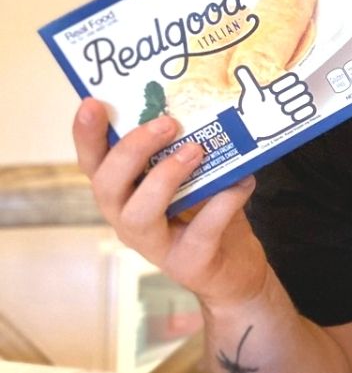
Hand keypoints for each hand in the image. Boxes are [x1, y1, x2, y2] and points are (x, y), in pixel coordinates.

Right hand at [73, 98, 269, 309]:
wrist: (236, 270)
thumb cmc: (208, 214)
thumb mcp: (194, 178)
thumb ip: (185, 149)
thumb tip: (198, 104)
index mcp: (124, 194)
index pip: (94, 163)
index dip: (87, 136)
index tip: (93, 103)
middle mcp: (127, 220)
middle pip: (107, 186)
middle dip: (132, 150)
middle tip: (167, 123)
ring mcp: (154, 246)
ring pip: (139, 213)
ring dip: (166, 177)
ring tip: (196, 151)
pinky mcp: (188, 263)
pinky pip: (201, 230)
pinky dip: (224, 202)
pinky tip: (244, 181)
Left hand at [233, 65, 315, 141]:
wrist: (254, 126)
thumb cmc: (252, 108)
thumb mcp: (250, 94)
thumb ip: (248, 80)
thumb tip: (240, 68)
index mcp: (279, 87)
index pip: (290, 78)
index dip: (284, 83)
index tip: (273, 90)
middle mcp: (288, 95)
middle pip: (300, 87)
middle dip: (290, 94)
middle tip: (278, 100)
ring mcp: (293, 105)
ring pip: (306, 98)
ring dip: (296, 104)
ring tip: (284, 109)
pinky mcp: (296, 117)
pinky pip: (307, 111)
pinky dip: (303, 112)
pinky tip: (292, 116)